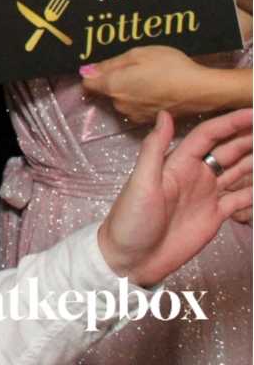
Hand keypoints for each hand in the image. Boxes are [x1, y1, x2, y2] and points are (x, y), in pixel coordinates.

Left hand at [80, 46, 223, 122]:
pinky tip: (158, 90)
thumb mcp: (138, 55)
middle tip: (136, 68)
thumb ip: (109, 64)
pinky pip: (136, 107)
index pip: (88, 84)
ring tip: (150, 78)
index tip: (103, 67)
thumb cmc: (170, 67)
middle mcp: (120, 105)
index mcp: (113, 87)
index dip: (92, 74)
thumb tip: (86, 71)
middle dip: (114, 81)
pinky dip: (142, 99)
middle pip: (106, 92)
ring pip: (122, 100)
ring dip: (129, 91)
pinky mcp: (149, 120)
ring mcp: (135, 115)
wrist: (202, 90)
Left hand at [97, 108, 251, 284]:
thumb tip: (165, 114)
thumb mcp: (141, 182)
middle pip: (229, 150)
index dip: (231, 123)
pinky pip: (242, 199)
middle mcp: (196, 174)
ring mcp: (207, 195)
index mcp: (178, 163)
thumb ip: (154, 149)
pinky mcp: (216, 215)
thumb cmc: (131, 219)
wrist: (132, 258)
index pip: (209, 135)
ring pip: (239, 171)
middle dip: (250, 138)